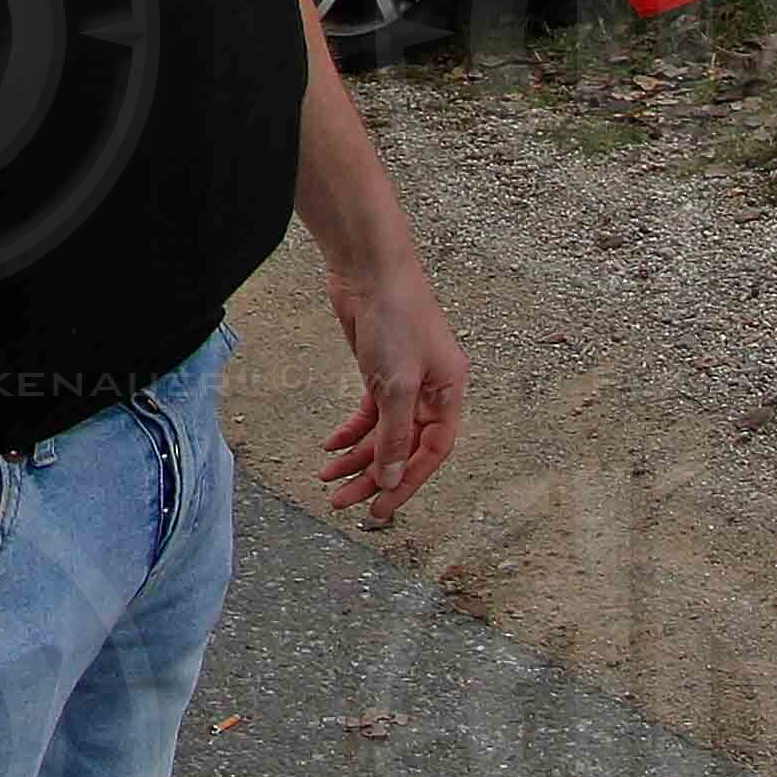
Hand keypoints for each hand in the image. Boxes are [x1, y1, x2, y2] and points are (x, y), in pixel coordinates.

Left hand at [320, 250, 465, 526]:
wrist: (369, 267)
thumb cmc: (396, 317)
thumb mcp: (395, 384)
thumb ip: (394, 435)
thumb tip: (391, 477)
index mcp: (449, 395)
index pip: (431, 453)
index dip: (406, 482)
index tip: (380, 508)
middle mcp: (430, 392)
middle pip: (403, 447)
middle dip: (374, 475)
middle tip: (344, 502)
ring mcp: (404, 381)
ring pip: (382, 432)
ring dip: (356, 456)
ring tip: (327, 480)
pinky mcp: (378, 370)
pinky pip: (368, 413)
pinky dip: (350, 430)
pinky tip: (330, 445)